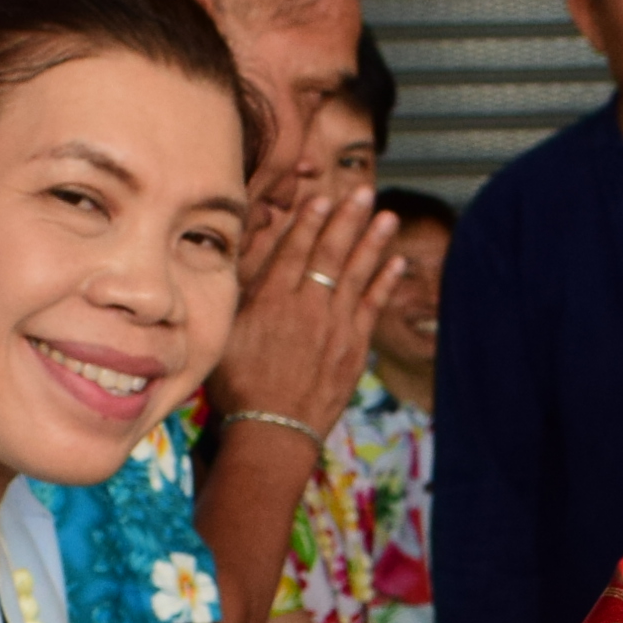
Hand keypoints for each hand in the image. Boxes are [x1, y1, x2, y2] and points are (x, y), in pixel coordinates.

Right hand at [213, 188, 404, 425]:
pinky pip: (374, 306)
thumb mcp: (226, 334)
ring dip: (374, 242)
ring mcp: (335, 327)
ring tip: (387, 216)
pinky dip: (385, 282)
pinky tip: (397, 261)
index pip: (294, 250)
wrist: (272, 430)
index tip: (321, 197)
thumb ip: (240, 296)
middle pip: (330, 253)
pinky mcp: (354, 349)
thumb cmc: (238, 387)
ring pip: (357, 274)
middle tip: (363, 192)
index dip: (308, 221)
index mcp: (272, 300)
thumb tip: (242, 261)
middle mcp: (307, 307)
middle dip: (347, 219)